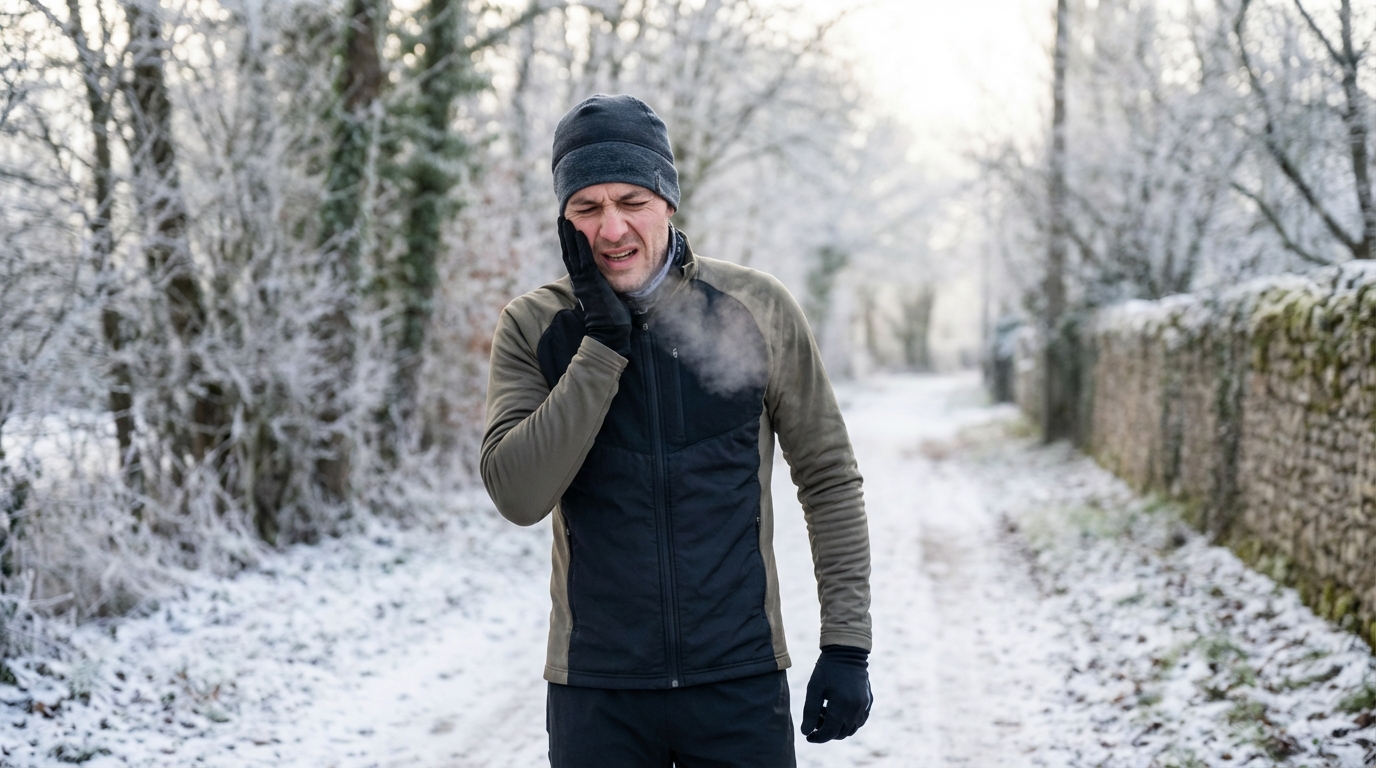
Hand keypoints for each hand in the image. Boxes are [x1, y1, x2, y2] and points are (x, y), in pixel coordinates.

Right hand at [558, 216, 631, 355]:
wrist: (611, 334)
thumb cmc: (613, 320)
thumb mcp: (607, 298)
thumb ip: (604, 287)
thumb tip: (610, 278)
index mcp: (584, 284)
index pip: (574, 259)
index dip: (570, 244)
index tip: (568, 229)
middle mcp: (581, 281)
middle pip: (570, 253)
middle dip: (566, 235)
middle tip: (562, 217)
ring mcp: (584, 281)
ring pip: (574, 253)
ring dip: (569, 235)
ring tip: (565, 219)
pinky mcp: (591, 282)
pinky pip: (585, 259)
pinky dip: (581, 245)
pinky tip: (578, 231)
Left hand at [800, 645, 871, 742]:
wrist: (847, 652)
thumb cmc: (827, 670)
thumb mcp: (814, 688)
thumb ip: (810, 712)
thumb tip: (806, 732)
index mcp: (841, 705)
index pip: (829, 733)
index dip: (817, 738)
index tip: (808, 736)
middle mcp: (856, 709)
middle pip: (840, 733)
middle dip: (826, 732)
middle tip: (815, 721)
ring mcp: (864, 706)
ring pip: (851, 729)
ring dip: (837, 728)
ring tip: (826, 713)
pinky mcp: (868, 702)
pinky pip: (859, 721)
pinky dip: (848, 722)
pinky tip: (838, 711)